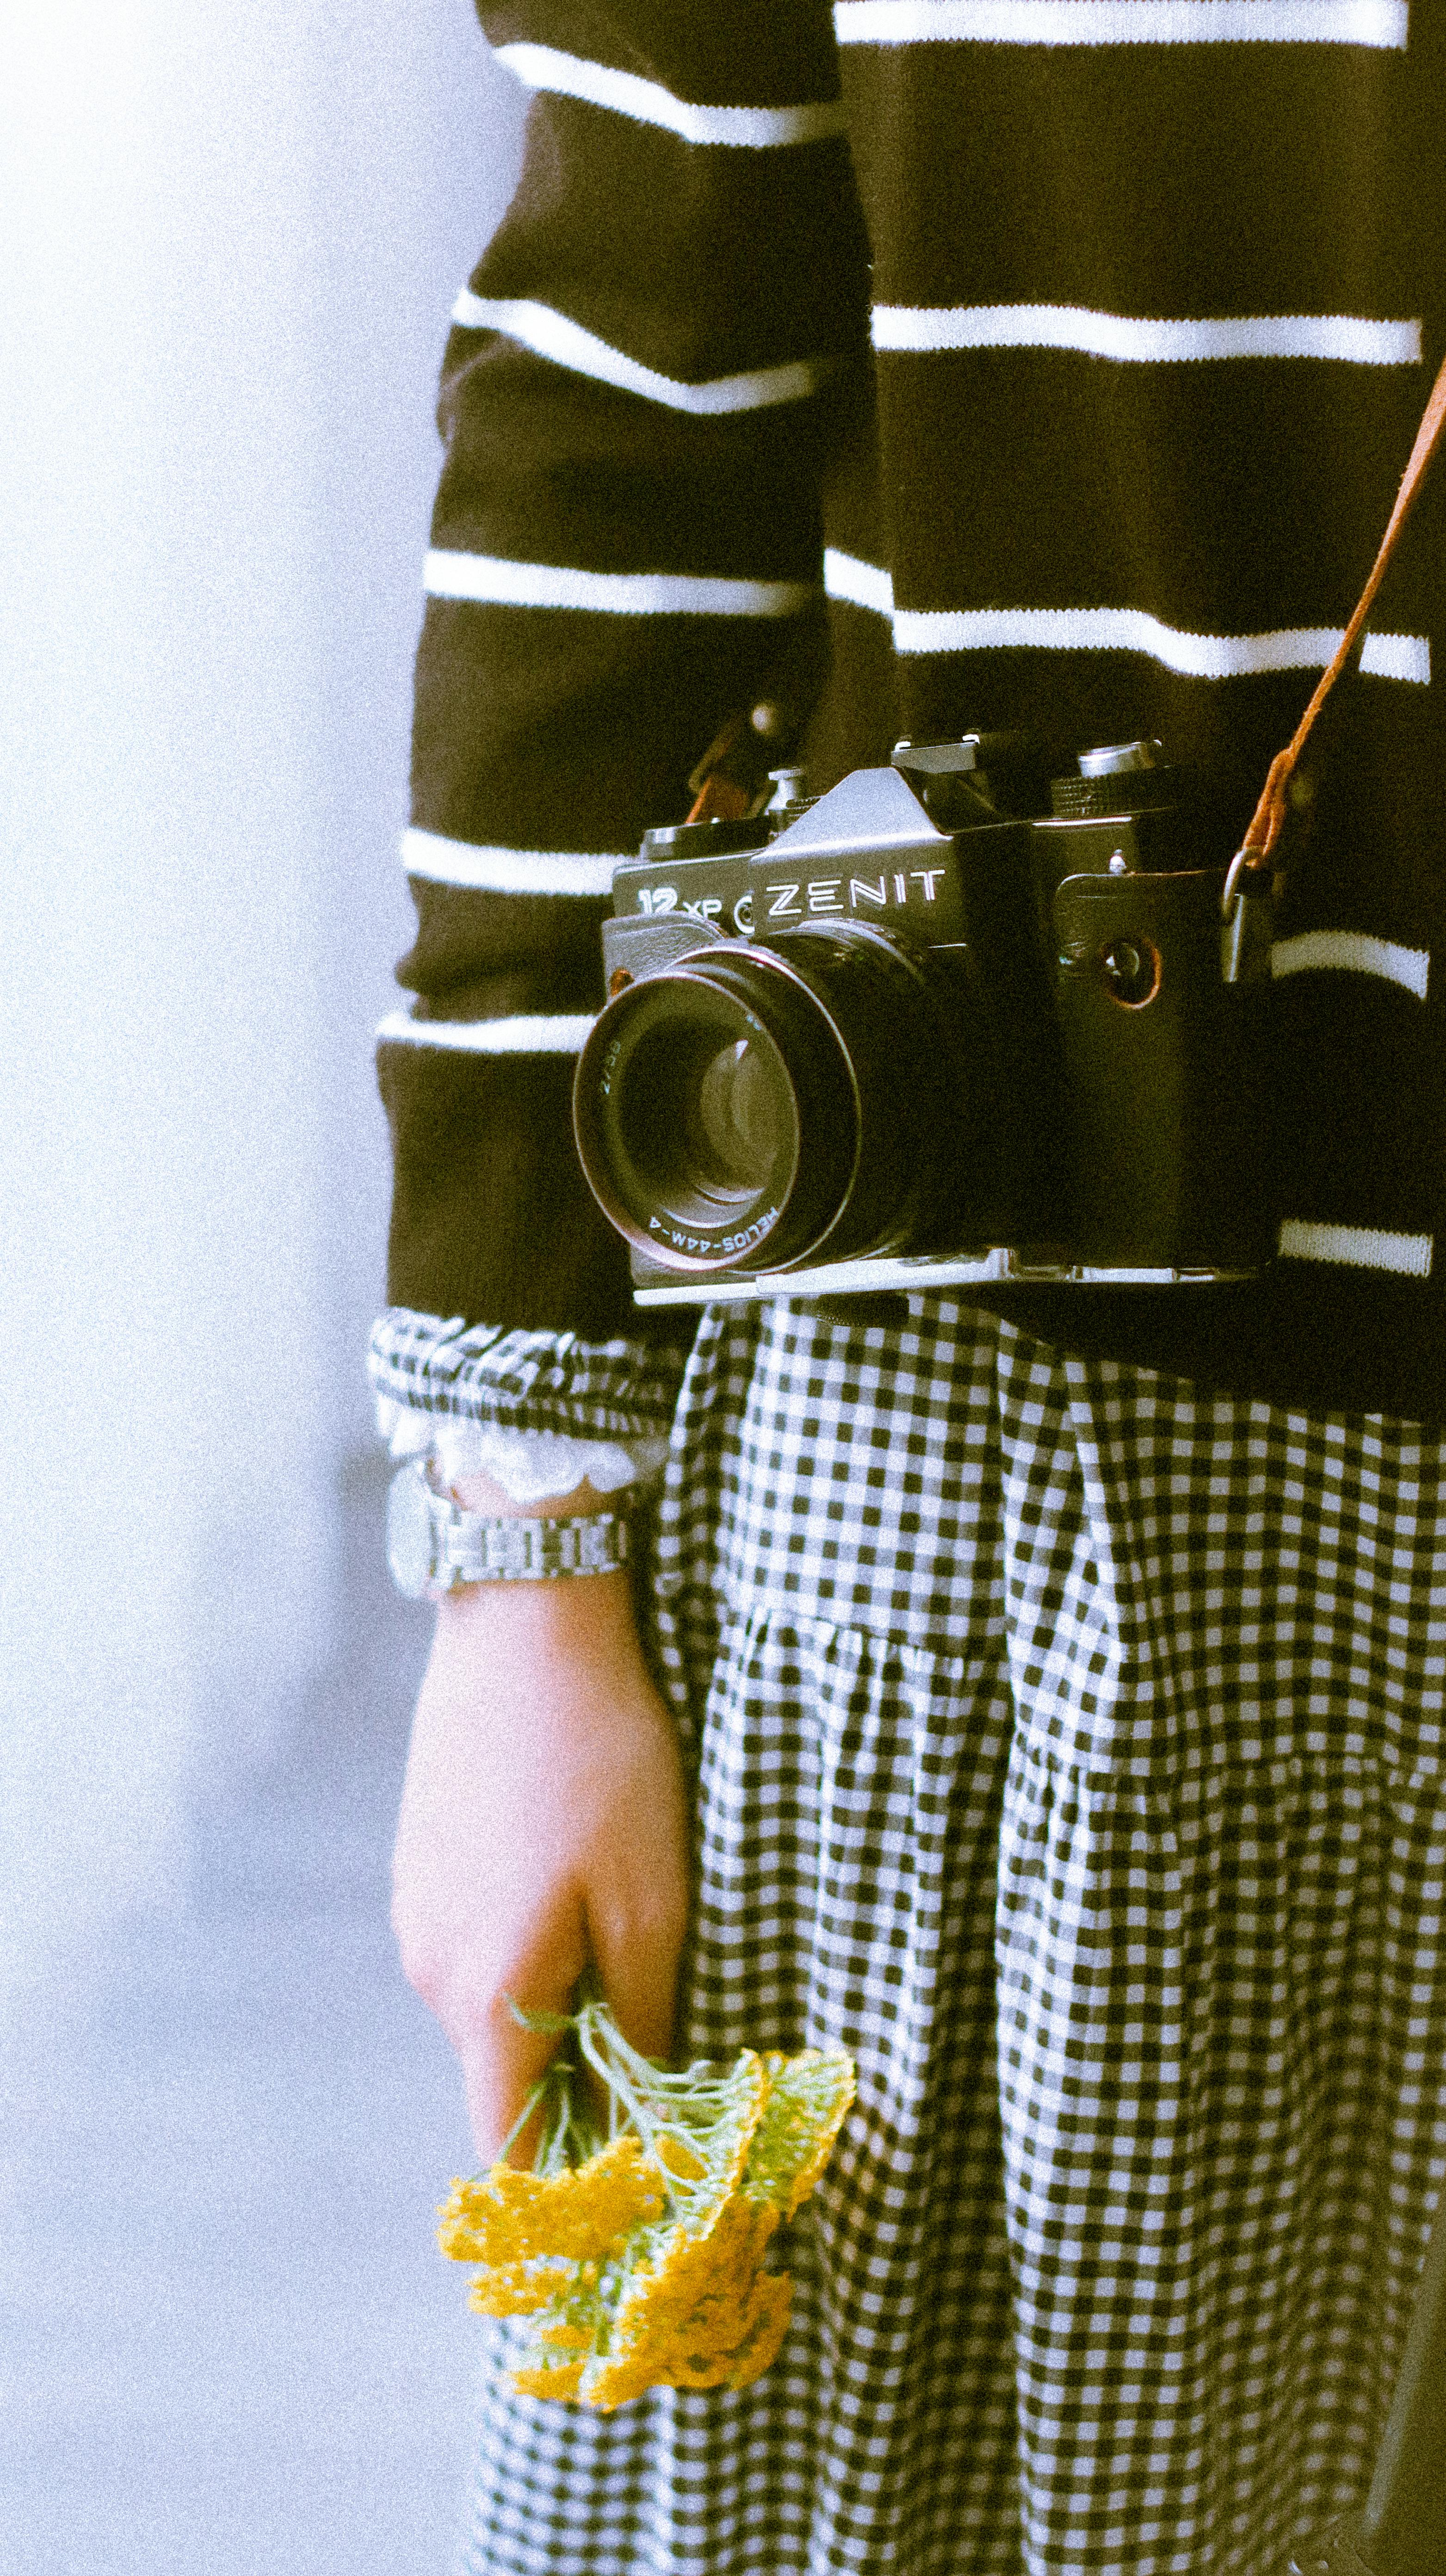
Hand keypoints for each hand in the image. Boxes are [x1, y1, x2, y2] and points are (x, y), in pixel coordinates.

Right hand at [391, 1515, 689, 2164]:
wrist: (527, 1630)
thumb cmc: (604, 1767)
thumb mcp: (650, 1903)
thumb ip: (638, 2023)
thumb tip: (640, 2119)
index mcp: (486, 1996)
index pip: (510, 2142)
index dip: (567, 2182)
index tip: (632, 2187)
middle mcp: (430, 1969)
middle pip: (503, 2073)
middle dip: (575, 2084)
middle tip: (660, 2057)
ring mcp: (416, 1911)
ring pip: (493, 2003)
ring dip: (556, 2002)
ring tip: (627, 1943)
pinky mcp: (421, 1861)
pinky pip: (477, 1942)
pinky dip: (529, 1945)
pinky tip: (578, 1882)